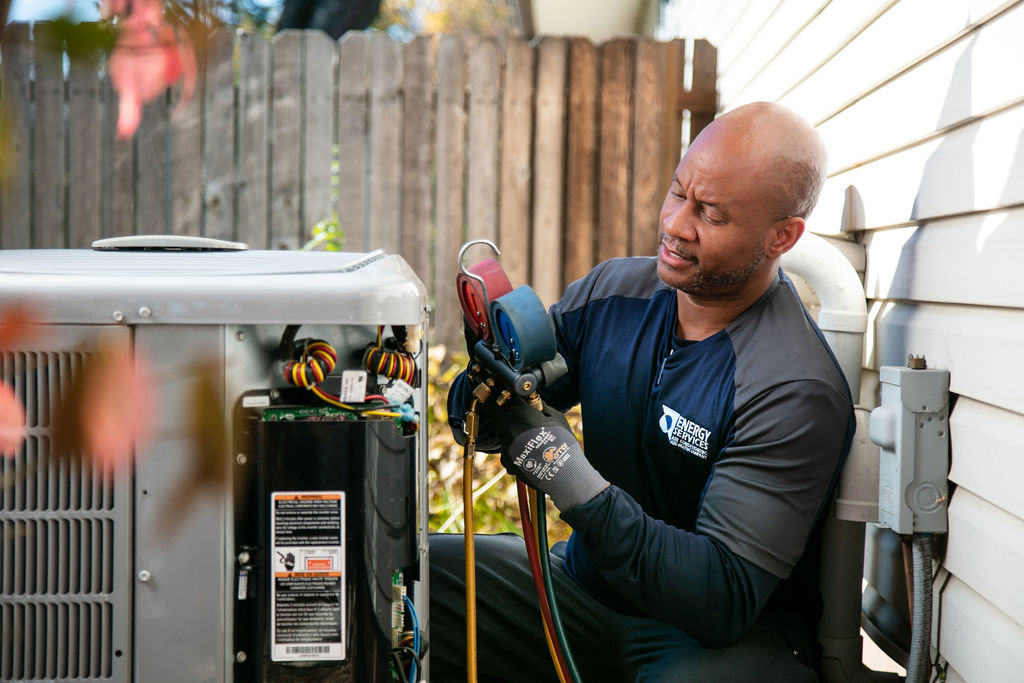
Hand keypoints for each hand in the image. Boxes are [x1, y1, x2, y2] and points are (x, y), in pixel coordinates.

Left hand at [482, 395, 607, 510]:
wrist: (562, 472)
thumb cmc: (563, 443)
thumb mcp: (557, 419)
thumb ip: (543, 408)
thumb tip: (536, 402)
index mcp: (521, 414)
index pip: (504, 398)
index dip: (504, 396)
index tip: (505, 396)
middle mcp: (509, 428)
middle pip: (499, 416)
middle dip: (507, 415)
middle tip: (517, 418)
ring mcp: (506, 445)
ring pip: (502, 435)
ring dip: (511, 434)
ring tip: (528, 440)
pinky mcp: (506, 460)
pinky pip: (506, 452)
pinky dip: (513, 451)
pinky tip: (527, 454)